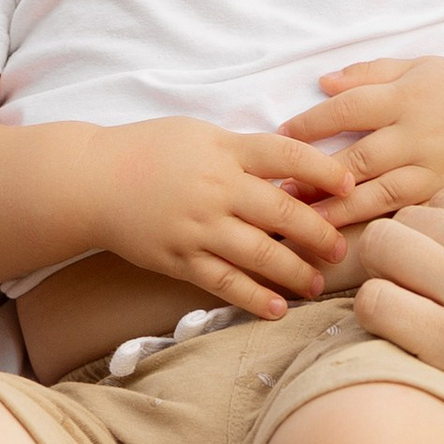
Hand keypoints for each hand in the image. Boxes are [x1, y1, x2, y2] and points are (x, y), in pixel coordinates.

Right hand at [97, 120, 349, 320]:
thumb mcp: (200, 135)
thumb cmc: (150, 151)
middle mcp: (216, 189)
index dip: (325, 171)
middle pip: (282, 212)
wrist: (92, 181)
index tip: (352, 185)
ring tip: (317, 283)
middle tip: (341, 248)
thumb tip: (294, 169)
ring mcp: (198, 227)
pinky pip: (224, 282)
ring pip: (259, 254)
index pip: (287, 156)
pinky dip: (253, 297)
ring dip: (295, 271)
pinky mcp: (180, 259)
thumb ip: (244, 151)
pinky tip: (277, 308)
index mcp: (225, 150)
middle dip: (320, 233)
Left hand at [279, 55, 443, 227]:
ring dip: (340, 210)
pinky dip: (379, 228)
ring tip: (306, 221)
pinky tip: (351, 240)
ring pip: (381, 195)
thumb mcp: (421, 67)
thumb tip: (323, 83)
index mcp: (409, 97)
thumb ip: (371, 73)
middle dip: (317, 176)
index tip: (280, 136)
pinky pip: (409, 216)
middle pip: (360, 158)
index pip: (350, 108)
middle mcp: (421, 135)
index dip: (311, 124)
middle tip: (279, 190)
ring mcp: (436, 172)